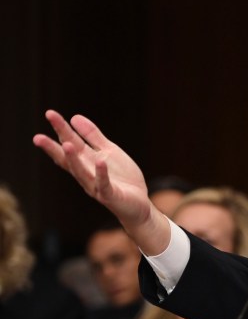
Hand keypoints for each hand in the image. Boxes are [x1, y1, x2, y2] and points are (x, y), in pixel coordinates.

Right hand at [32, 110, 169, 253]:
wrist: (138, 204)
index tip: (50, 114)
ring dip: (74, 160)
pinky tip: (100, 162)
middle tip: (37, 137)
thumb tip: (74, 117)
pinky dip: (101, 174)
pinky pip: (104, 184)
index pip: (69, 144)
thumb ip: (93, 136)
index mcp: (86, 161)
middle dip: (54, 148)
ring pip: (81, 172)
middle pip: (68, 159)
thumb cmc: (121, 178)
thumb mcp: (108, 151)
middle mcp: (86, 173)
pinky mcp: (110, 195)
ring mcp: (96, 186)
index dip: (60, 129)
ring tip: (66, 144)